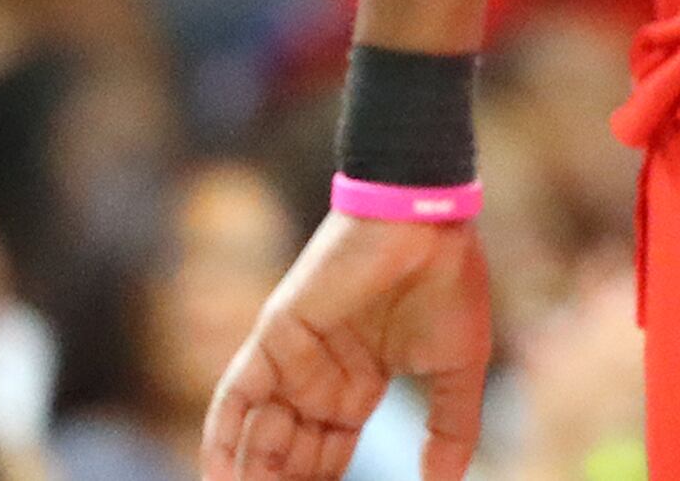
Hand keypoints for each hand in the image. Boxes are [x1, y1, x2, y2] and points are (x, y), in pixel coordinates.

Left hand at [202, 214, 490, 480]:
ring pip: (258, 439)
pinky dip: (221, 443)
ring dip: (252, 480)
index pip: (328, 457)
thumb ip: (449, 430)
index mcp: (358, 387)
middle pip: (290, 458)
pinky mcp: (272, 340)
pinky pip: (233, 401)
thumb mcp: (458, 370)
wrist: (427, 224)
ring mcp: (293, 362)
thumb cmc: (450, 286)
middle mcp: (319, 380)